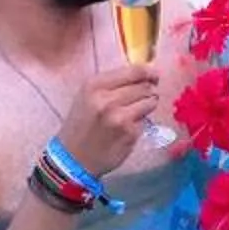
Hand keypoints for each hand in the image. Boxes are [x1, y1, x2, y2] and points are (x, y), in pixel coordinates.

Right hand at [58, 57, 160, 181]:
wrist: (73, 158)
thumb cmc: (81, 125)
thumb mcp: (87, 96)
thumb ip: (112, 83)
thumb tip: (144, 73)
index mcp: (95, 85)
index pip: (135, 71)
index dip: (149, 72)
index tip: (154, 76)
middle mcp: (107, 99)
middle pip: (145, 86)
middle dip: (149, 90)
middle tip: (144, 96)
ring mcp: (120, 117)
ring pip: (150, 101)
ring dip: (148, 105)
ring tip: (136, 111)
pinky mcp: (130, 133)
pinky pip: (146, 120)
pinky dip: (141, 122)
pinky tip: (127, 128)